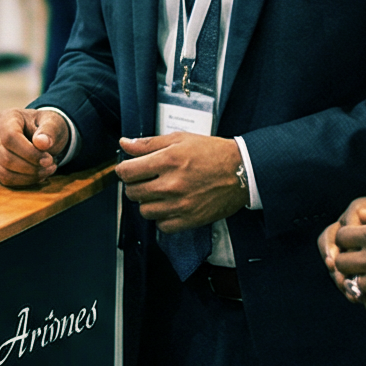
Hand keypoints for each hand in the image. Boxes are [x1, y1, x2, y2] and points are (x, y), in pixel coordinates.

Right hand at [0, 107, 67, 187]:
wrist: (41, 136)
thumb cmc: (46, 128)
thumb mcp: (54, 123)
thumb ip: (50, 131)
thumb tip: (41, 143)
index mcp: (5, 118)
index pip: (9, 137)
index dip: (29, 152)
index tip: (49, 159)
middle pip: (5, 157)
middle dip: (31, 167)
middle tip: (51, 166)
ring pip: (3, 172)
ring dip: (28, 177)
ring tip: (46, 171)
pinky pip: (4, 179)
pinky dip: (23, 181)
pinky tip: (37, 175)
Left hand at [116, 133, 244, 231]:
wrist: (242, 172)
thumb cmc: (212, 153)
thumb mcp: (180, 139)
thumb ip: (148, 143)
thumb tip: (124, 144)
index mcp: (168, 160)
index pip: (127, 172)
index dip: (124, 170)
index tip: (129, 169)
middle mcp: (172, 184)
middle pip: (133, 192)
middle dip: (134, 185)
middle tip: (146, 180)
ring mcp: (180, 204)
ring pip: (145, 211)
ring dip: (147, 202)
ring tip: (159, 193)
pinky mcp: (190, 219)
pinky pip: (162, 226)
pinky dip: (162, 217)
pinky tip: (169, 206)